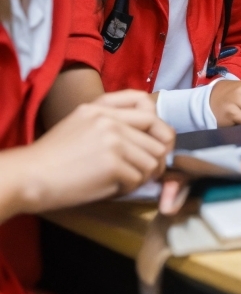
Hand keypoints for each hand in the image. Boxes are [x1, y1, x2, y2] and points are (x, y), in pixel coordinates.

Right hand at [4, 91, 174, 215]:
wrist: (27, 177)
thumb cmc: (52, 157)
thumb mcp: (79, 123)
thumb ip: (110, 120)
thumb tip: (147, 136)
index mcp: (101, 107)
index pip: (147, 106)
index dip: (159, 127)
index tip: (157, 143)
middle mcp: (110, 119)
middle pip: (159, 136)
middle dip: (156, 158)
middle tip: (146, 172)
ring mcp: (113, 140)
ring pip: (153, 160)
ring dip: (143, 175)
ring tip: (125, 180)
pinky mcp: (113, 163)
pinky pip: (139, 178)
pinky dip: (129, 188)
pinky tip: (113, 188)